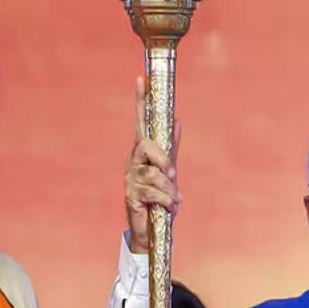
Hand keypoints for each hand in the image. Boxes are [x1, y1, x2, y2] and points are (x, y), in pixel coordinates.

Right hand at [125, 76, 182, 253]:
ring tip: (173, 199)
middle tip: (173, 174)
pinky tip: (169, 206)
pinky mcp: (131, 196)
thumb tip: (177, 121)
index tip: (141, 78)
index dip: (140, 101)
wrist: (152, 229)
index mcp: (142, 152)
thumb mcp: (168, 170)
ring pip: (153, 174)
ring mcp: (131, 178)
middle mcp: (133, 161)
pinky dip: (166, 200)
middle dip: (162, 159)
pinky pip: (153, 192)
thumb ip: (170, 148)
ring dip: (168, 188)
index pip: (139, 121)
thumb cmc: (160, 197)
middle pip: (145, 146)